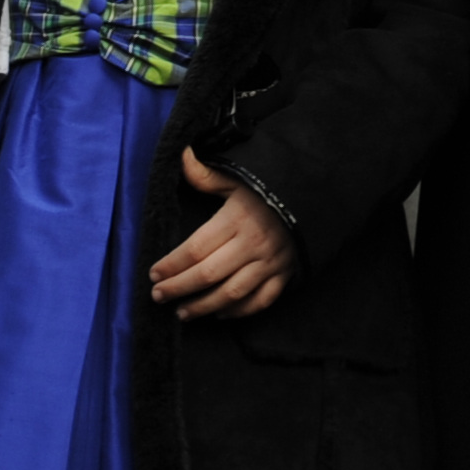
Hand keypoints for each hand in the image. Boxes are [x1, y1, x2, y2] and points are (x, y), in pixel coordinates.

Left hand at [149, 150, 297, 319]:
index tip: (154, 273)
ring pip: (231, 293)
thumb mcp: (238, 178)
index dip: (172, 264)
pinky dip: (239, 311)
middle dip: (179, 288)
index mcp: (236, 219)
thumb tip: (181, 155)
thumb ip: (206, 175)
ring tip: (182, 312)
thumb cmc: (269, 188)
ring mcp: (269, 263)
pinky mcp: (284, 275)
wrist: (316, 196)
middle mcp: (252, 244)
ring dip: (203, 306)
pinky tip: (219, 313)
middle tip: (158, 296)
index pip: (196, 248)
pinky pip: (260, 301)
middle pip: (208, 274)